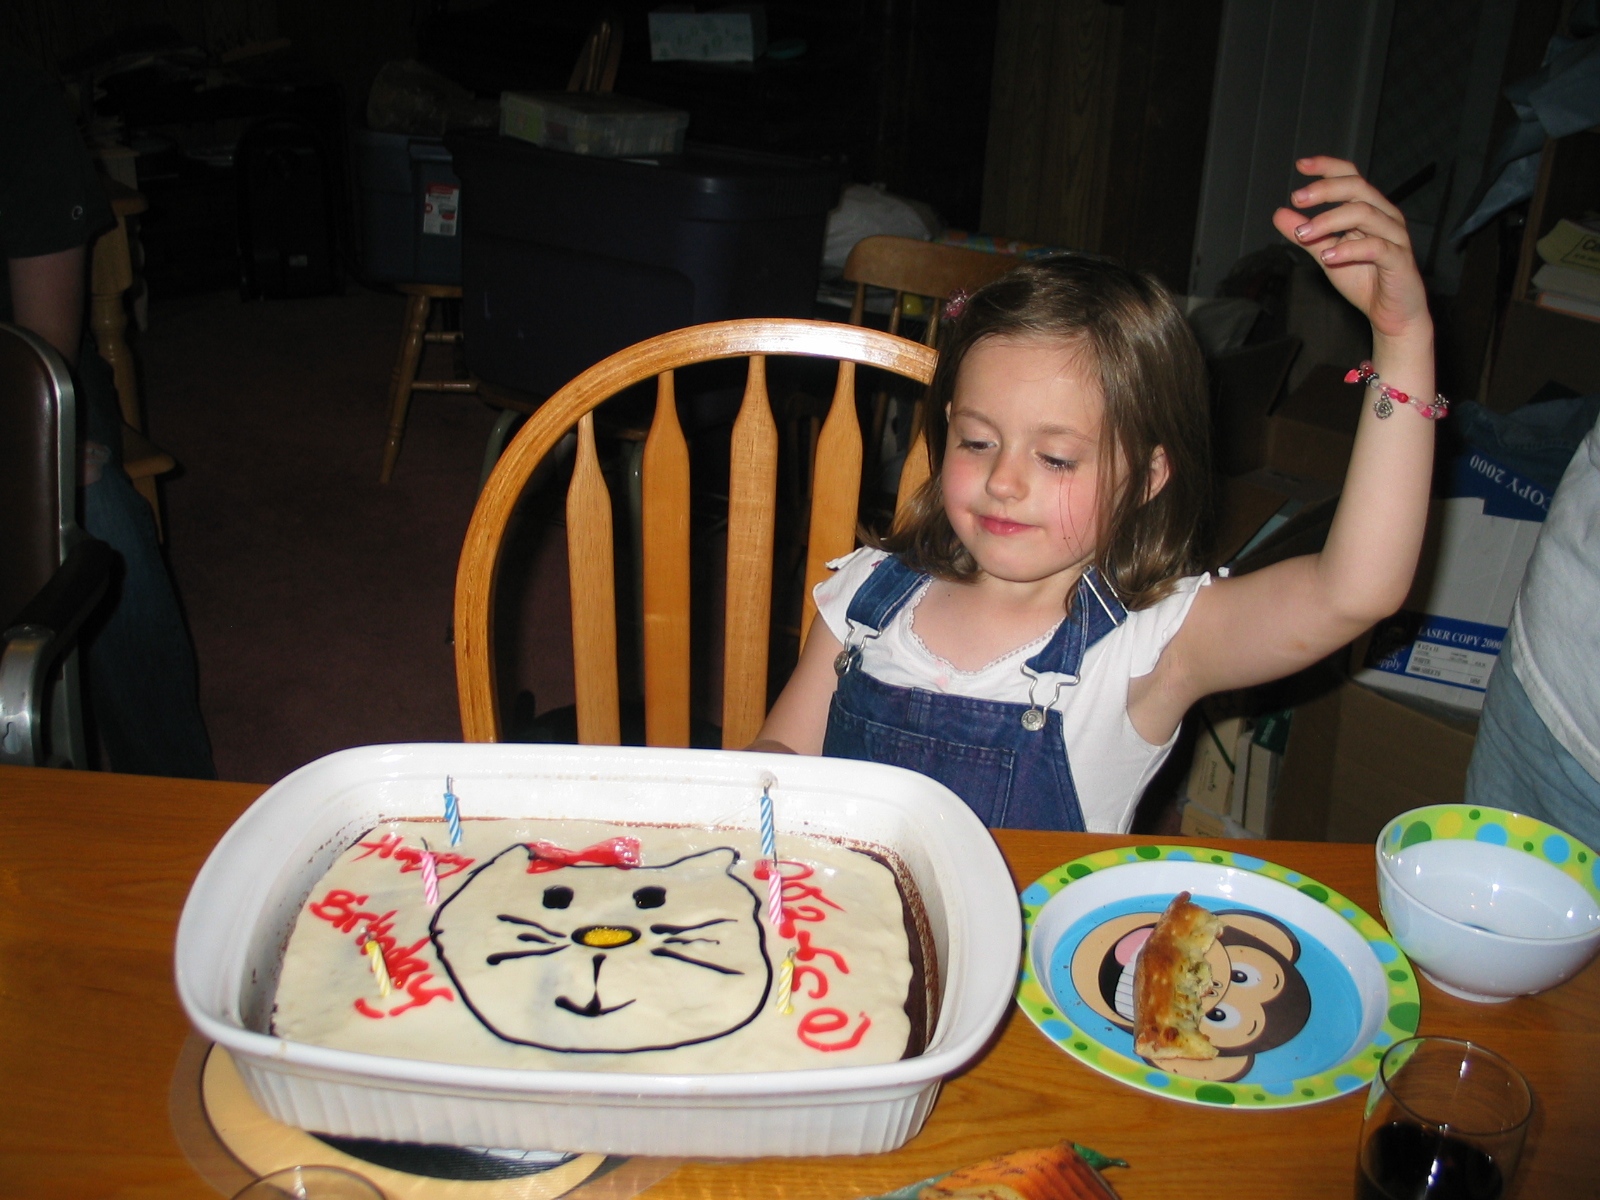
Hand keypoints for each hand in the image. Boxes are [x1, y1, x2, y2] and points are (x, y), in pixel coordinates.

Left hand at [1272, 156, 1429, 342]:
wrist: (1392, 314)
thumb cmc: (1365, 280)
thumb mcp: (1327, 254)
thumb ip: (1306, 235)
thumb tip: (1279, 213)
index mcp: (1370, 209)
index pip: (1351, 177)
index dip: (1328, 167)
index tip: (1301, 165)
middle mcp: (1385, 216)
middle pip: (1357, 188)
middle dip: (1324, 190)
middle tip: (1297, 198)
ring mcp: (1395, 236)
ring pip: (1364, 213)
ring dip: (1329, 221)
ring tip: (1303, 235)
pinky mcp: (1399, 260)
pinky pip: (1376, 247)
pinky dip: (1349, 249)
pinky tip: (1326, 256)